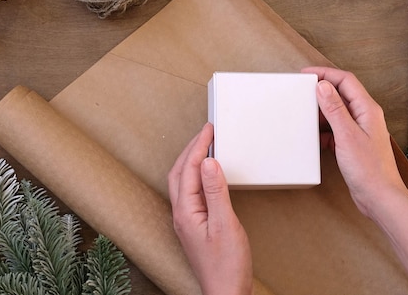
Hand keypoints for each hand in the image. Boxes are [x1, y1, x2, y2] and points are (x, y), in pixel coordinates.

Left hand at [168, 123, 252, 294]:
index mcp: (186, 211)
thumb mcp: (225, 224)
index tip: (209, 129)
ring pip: (183, 182)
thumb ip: (216, 191)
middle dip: (192, 149)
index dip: (199, 146)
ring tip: (205, 146)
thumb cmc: (226, 265)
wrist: (226, 292)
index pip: (190, 169)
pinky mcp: (195, 225)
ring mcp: (187, 220)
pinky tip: (208, 175)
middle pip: (181, 172)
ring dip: (192, 161)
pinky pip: (191, 192)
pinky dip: (197, 175)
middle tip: (207, 132)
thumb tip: (209, 162)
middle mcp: (182, 214)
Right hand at [301, 67, 407, 217]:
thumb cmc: (368, 169)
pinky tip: (315, 137)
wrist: (379, 198)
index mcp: (367, 109)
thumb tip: (322, 86)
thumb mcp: (346, 135)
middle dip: (322, 90)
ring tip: (305, 113)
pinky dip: (324, 130)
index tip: (306, 74)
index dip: (325, 73)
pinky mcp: (354, 144)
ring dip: (322, 111)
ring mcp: (360, 130)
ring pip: (337, 112)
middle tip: (302, 91)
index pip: (345, 80)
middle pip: (341, 93)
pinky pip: (336, 129)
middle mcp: (365, 116)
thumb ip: (334, 109)